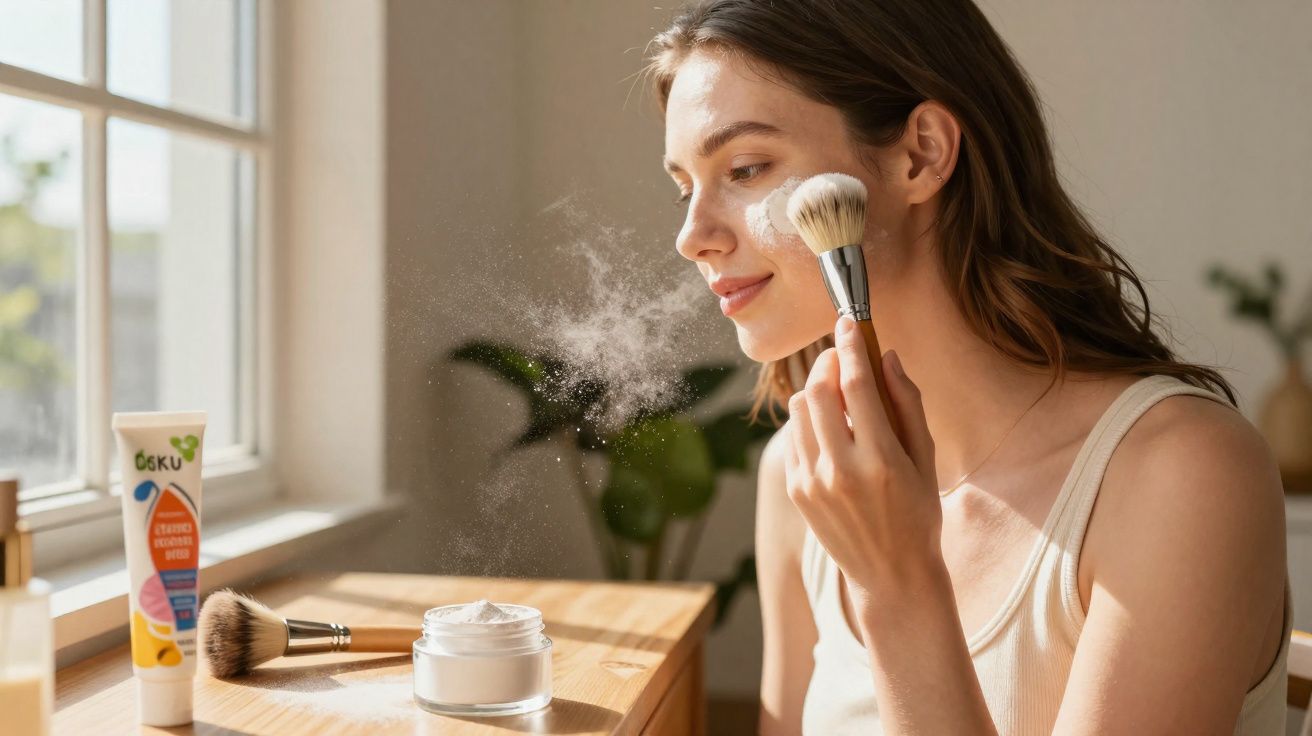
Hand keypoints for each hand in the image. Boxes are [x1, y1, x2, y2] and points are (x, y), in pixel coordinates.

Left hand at [784, 316, 943, 610]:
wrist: (890, 574)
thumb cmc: (917, 512)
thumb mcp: (926, 458)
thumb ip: (907, 404)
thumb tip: (887, 356)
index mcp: (881, 461)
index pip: (857, 386)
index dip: (852, 346)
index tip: (850, 322)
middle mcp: (841, 471)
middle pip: (819, 391)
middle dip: (829, 362)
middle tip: (842, 355)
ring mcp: (813, 482)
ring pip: (800, 410)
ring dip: (817, 388)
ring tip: (838, 392)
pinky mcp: (796, 491)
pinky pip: (793, 436)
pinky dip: (807, 419)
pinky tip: (829, 426)